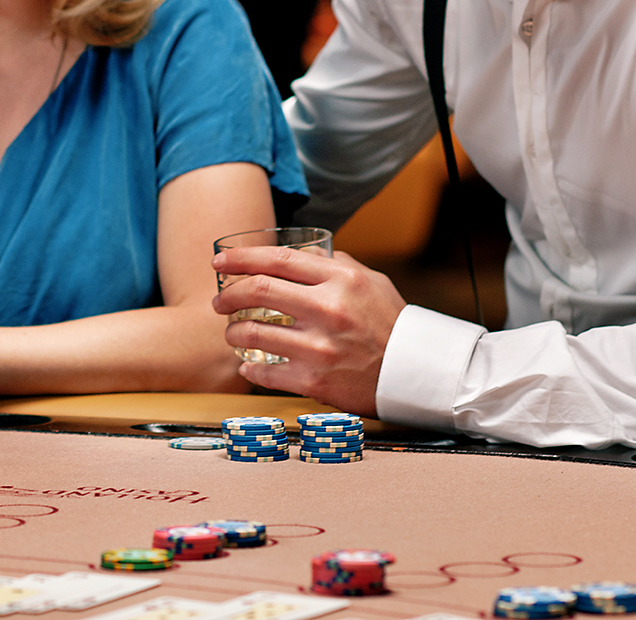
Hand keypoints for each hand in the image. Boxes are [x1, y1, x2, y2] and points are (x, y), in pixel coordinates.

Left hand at [211, 246, 406, 416]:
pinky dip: (249, 369)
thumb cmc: (391, 325)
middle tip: (220, 301)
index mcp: (341, 280)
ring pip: (253, 333)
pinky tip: (247, 365)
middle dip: (228, 295)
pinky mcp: (315, 381)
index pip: (278, 259)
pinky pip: (265, 372)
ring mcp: (319, 347)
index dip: (241, 257)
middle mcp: (328, 309)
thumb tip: (303, 254)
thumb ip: (336, 265)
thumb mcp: (372, 282)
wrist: (415, 374)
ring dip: (233, 332)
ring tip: (231, 333)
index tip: (219, 261)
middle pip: (257, 290)